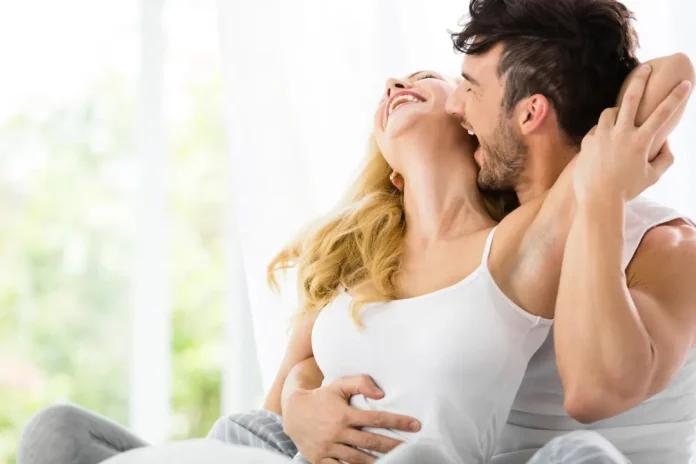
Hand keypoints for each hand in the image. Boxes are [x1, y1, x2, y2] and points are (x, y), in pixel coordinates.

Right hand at [282, 375, 419, 463]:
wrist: (293, 412)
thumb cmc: (321, 397)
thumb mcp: (339, 385)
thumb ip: (360, 383)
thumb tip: (381, 394)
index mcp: (344, 414)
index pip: (376, 419)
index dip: (397, 422)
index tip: (415, 425)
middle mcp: (337, 432)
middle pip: (370, 442)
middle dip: (393, 446)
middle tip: (411, 448)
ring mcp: (329, 448)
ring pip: (358, 459)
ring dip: (377, 462)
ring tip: (395, 462)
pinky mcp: (321, 459)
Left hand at [573, 64, 690, 203]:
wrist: (597, 200)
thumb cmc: (627, 190)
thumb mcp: (652, 176)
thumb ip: (665, 158)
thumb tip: (666, 141)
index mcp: (641, 141)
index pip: (663, 113)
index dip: (676, 96)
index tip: (685, 83)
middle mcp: (621, 134)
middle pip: (631, 97)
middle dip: (641, 79)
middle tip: (646, 68)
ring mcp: (602, 136)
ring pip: (610, 112)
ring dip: (618, 112)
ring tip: (622, 118)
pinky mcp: (587, 141)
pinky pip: (597, 129)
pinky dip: (603, 132)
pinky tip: (605, 142)